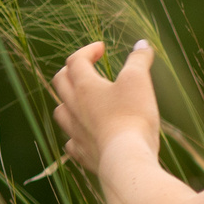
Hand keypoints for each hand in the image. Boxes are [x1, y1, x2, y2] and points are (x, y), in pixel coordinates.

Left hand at [50, 40, 159, 174]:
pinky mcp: (83, 153)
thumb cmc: (132, 116)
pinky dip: (76, 135)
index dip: (88, 50)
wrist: (126, 159)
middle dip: (71, 71)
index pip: (76, 60)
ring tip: (82, 101)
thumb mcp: (140, 81)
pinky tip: (86, 135)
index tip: (102, 48)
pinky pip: (71, 142)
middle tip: (87, 67)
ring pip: (61, 111)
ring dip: (68, 101)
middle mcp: (74, 108)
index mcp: (85, 87)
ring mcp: (75, 132)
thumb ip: (139, 60)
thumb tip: (142, 44)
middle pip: (61, 83)